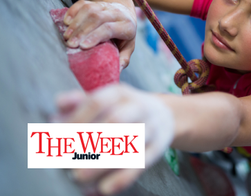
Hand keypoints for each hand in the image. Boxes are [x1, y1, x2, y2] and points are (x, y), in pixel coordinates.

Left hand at [54, 83, 174, 194]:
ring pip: (129, 144)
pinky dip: (122, 177)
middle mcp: (139, 107)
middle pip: (115, 121)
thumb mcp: (105, 99)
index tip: (58, 138)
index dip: (76, 120)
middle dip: (89, 141)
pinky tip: (104, 188)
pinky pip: (142, 164)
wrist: (166, 115)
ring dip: (102, 162)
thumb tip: (55, 114)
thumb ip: (78, 103)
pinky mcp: (158, 148)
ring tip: (78, 177)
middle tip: (66, 160)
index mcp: (120, 93)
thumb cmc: (125, 109)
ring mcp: (151, 127)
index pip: (96, 102)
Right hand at [63, 0, 136, 70]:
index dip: (95, 36)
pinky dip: (73, 12)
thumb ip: (124, 58)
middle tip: (71, 44)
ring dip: (76, 23)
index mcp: (127, 26)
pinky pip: (82, 3)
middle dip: (82, 31)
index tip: (83, 46)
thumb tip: (117, 68)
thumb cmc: (125, 35)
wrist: (125, 13)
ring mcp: (106, 6)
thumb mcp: (128, 46)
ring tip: (67, 36)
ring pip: (89, 10)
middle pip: (97, 18)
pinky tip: (66, 22)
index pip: (109, 29)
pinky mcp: (95, 2)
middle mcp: (117, 13)